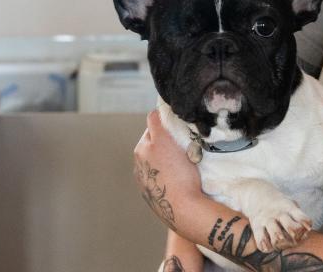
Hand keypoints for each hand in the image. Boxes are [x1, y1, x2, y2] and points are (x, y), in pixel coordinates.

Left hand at [134, 109, 202, 229]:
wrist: (184, 209)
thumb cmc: (181, 175)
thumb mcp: (170, 142)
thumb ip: (158, 124)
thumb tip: (154, 112)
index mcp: (143, 147)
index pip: (153, 123)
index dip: (167, 123)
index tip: (179, 126)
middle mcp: (139, 161)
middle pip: (153, 142)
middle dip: (165, 141)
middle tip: (182, 146)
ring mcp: (143, 179)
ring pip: (155, 159)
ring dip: (164, 158)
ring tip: (180, 165)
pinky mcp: (148, 193)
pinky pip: (157, 176)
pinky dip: (164, 174)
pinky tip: (175, 179)